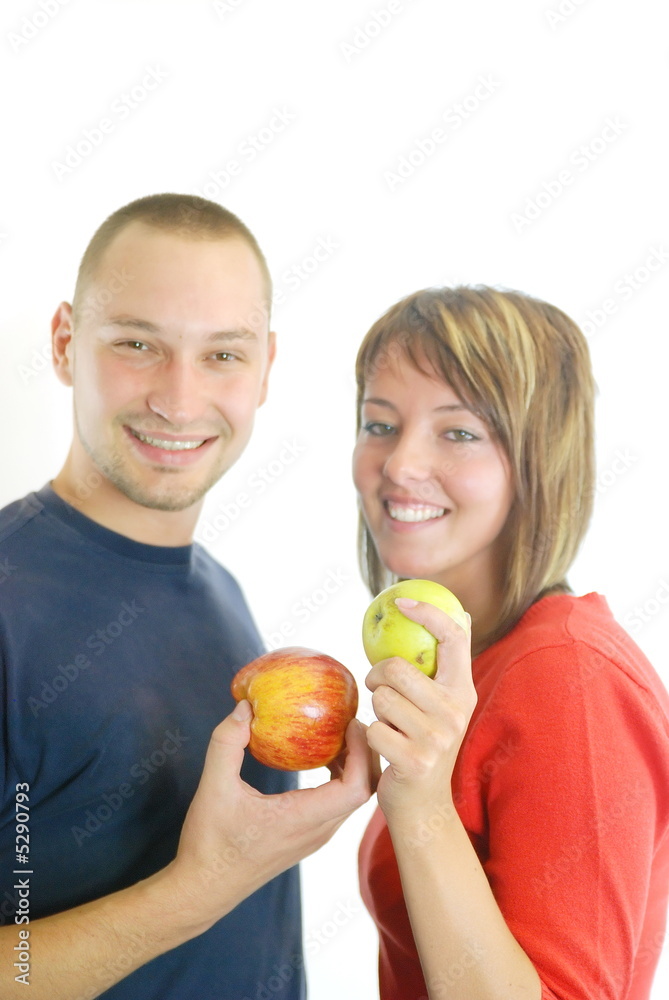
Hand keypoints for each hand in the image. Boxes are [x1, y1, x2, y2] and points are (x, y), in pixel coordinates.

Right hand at [168, 701, 372, 931]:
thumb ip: (227, 743)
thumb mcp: (213, 788)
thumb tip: (245, 707)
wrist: (203, 889)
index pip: (357, 790)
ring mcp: (315, 836)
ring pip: (353, 800)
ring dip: (355, 765)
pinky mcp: (307, 836)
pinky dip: (341, 777)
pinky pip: (338, 804)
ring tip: (337, 733)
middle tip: (348, 720)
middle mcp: (317, 831)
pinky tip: (320, 756)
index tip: (351, 723)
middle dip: (364, 753)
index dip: (363, 753)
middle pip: (364, 791)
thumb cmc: (210, 843)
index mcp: (302, 820)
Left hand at [365, 598, 474, 822]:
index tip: (401, 602)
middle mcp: (455, 712)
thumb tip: (462, 612)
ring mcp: (437, 738)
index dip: (429, 612)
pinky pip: (372, 729)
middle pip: (397, 668)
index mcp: (462, 692)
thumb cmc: (422, 746)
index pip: (454, 638)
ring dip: (374, 711)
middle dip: (377, 676)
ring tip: (388, 726)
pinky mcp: (415, 761)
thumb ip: (446, 666)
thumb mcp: (442, 706)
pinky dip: (368, 738)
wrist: (424, 808)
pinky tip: (383, 750)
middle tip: (377, 688)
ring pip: (381, 699)